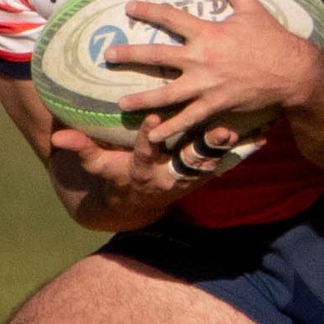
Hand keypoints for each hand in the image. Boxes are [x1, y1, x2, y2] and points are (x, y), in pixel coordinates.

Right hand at [50, 113, 255, 204]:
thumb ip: (83, 151)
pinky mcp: (207, 173)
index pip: (147, 153)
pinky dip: (246, 149)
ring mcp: (191, 175)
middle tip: (222, 128)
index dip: (150, 138)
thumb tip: (58, 140)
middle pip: (190, 160)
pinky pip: (228, 161)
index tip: (155, 118)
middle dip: (206, 146)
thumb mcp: (99, 167)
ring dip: (232, 147)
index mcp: (144, 170)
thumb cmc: (116, 178)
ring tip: (250, 129)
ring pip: (214, 160)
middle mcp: (170, 174)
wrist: (137, 204)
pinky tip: (266, 133)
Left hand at [113, 0, 323, 147]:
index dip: (148, 10)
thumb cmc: (272, 39)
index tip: (129, 8)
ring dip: (142, 100)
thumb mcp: (252, 7)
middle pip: (157, 55)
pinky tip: (153, 135)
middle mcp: (201, 59)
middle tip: (108, 56)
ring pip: (166, 94)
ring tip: (122, 104)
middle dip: (130, 55)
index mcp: (208, 33)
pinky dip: (170, 128)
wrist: (292, 72)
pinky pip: (188, 119)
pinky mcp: (215, 105)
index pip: (170, 18)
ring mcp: (206, 85)